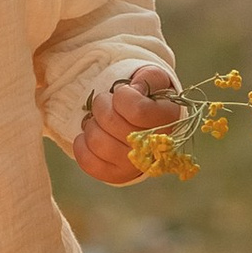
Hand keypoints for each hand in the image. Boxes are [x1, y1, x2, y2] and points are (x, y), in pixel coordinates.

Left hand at [72, 68, 183, 186]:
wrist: (149, 126)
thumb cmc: (150, 99)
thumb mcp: (154, 79)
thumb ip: (148, 77)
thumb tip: (134, 88)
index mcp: (169, 121)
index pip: (137, 110)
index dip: (122, 96)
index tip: (123, 92)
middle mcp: (154, 149)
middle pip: (111, 123)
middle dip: (102, 105)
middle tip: (107, 102)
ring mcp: (134, 166)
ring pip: (97, 141)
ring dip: (92, 124)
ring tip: (100, 119)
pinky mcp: (116, 175)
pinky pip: (87, 161)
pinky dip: (82, 143)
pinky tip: (91, 134)